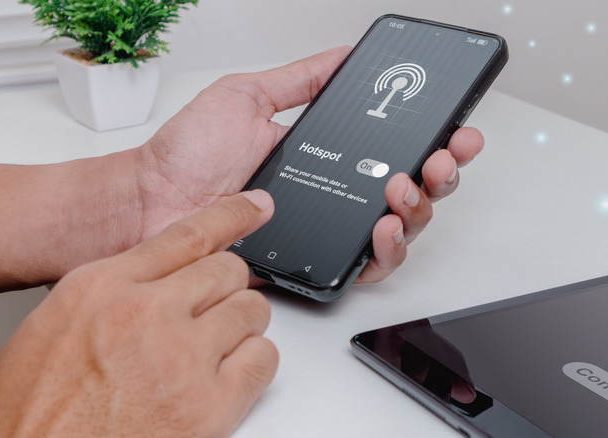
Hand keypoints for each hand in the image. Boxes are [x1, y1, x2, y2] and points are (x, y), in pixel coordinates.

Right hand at [0, 190, 276, 436]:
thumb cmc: (36, 412)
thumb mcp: (59, 327)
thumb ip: (118, 291)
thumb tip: (168, 275)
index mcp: (102, 289)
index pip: (186, 235)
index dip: (230, 216)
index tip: (254, 206)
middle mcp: (145, 315)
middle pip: (228, 270)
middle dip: (227, 288)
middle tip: (213, 313)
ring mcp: (181, 359)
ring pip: (252, 310)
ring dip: (241, 327)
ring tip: (213, 350)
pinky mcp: (209, 406)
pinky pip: (263, 359)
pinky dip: (253, 364)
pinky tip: (226, 378)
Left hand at [137, 46, 484, 283]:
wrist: (152, 202)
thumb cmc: (188, 154)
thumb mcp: (248, 96)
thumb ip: (301, 79)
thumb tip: (343, 54)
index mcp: (328, 152)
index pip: (396, 147)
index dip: (434, 139)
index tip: (455, 127)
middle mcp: (337, 191)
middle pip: (414, 188)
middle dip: (442, 173)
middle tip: (441, 157)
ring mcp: (330, 228)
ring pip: (404, 227)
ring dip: (420, 207)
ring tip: (405, 188)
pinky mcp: (318, 261)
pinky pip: (372, 265)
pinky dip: (389, 249)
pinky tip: (385, 227)